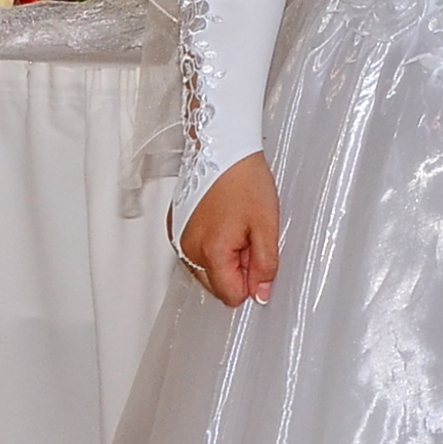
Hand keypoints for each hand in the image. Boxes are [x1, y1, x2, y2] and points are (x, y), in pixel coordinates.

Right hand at [179, 154, 280, 306]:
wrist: (223, 148)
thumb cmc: (245, 180)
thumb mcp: (266, 225)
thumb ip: (265, 265)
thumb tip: (261, 295)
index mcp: (211, 252)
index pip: (231, 295)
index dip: (251, 281)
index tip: (258, 257)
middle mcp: (188, 250)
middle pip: (216, 285)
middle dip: (237, 269)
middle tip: (249, 237)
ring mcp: (179, 239)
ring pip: (206, 269)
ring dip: (224, 257)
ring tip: (236, 225)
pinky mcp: (175, 229)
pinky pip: (196, 252)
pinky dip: (211, 244)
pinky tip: (222, 221)